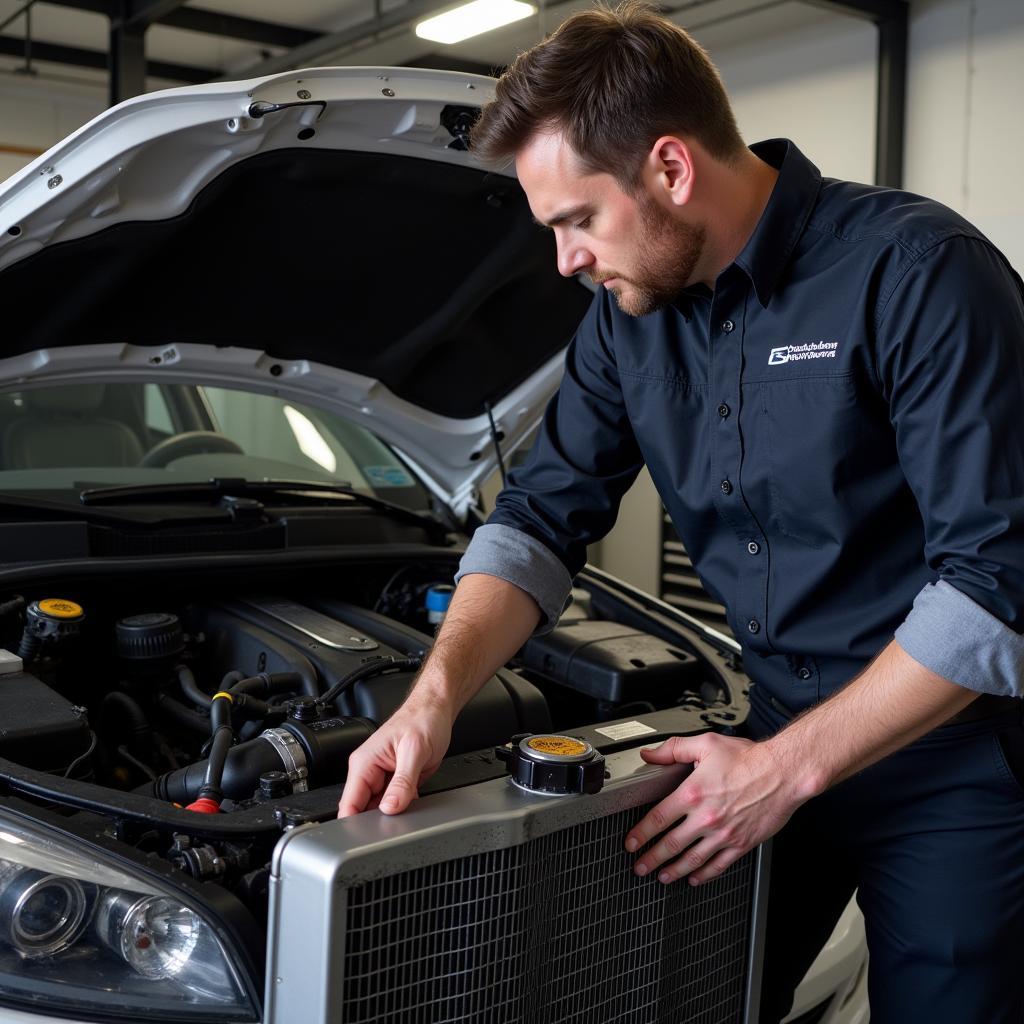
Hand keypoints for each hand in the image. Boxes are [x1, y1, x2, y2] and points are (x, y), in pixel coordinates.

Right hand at [337, 695, 452, 817]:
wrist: (436, 710)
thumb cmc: (423, 719)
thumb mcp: (415, 750)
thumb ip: (403, 781)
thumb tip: (390, 806)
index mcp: (364, 762)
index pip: (349, 803)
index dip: (353, 824)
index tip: (367, 837)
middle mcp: (370, 772)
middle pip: (364, 811)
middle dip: (378, 822)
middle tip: (395, 826)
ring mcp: (384, 779)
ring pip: (380, 810)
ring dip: (392, 816)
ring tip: (407, 812)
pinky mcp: (398, 782)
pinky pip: (396, 804)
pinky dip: (404, 809)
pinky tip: (413, 806)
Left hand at [624, 733, 802, 884]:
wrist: (784, 773)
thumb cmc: (749, 758)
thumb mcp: (706, 744)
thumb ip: (674, 749)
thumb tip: (650, 755)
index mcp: (693, 793)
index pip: (658, 818)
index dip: (641, 833)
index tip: (631, 843)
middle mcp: (706, 817)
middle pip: (670, 844)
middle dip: (651, 858)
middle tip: (639, 867)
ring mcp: (723, 834)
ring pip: (692, 859)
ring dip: (674, 870)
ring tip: (662, 876)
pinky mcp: (741, 843)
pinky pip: (719, 865)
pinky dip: (705, 875)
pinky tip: (695, 878)